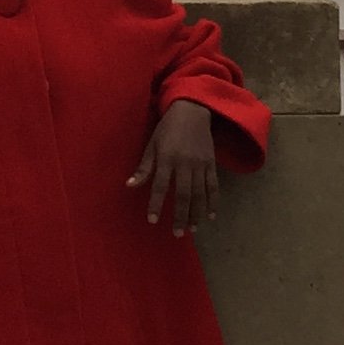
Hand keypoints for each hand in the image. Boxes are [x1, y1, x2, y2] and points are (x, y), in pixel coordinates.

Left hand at [128, 98, 218, 236]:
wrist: (193, 110)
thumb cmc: (167, 129)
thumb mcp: (152, 144)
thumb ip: (144, 167)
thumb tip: (130, 186)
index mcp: (167, 158)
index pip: (160, 185)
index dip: (156, 203)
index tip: (152, 220)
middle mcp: (185, 163)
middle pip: (183, 194)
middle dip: (180, 215)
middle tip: (177, 233)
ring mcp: (201, 164)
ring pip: (200, 193)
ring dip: (196, 213)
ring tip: (193, 229)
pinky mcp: (212, 163)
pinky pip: (213, 186)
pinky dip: (213, 202)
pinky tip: (211, 216)